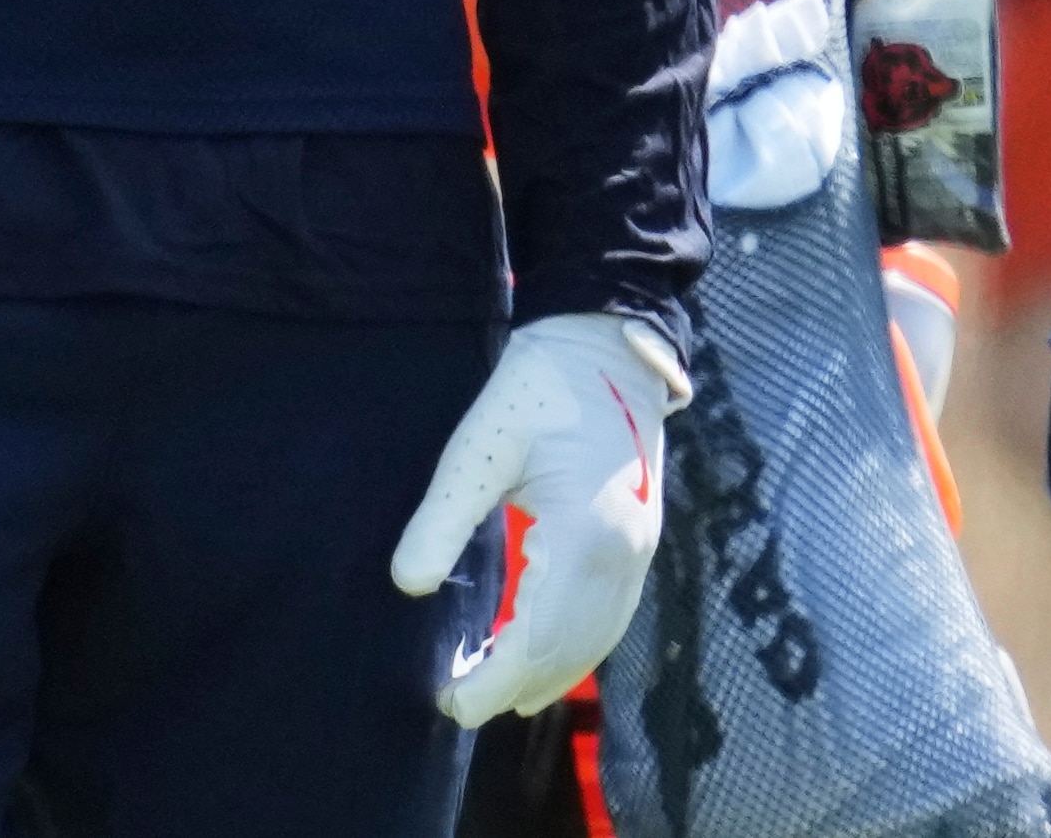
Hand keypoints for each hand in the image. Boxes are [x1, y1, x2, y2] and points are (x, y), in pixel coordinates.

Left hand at [389, 312, 685, 725]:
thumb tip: (408, 585)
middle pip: (569, 652)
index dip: (493, 681)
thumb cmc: (537, 388)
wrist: (606, 345)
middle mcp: (622, 556)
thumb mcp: (479, 448)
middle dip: (515, 686)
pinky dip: (578, 647)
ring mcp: (640, 550)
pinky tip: (547, 656)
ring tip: (497, 693)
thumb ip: (442, 519)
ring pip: (596, 639)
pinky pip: (613, 616)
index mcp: (584, 537)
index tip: (449, 703)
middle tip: (459, 704)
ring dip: (549, 674)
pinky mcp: (642, 540)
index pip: (536, 639)